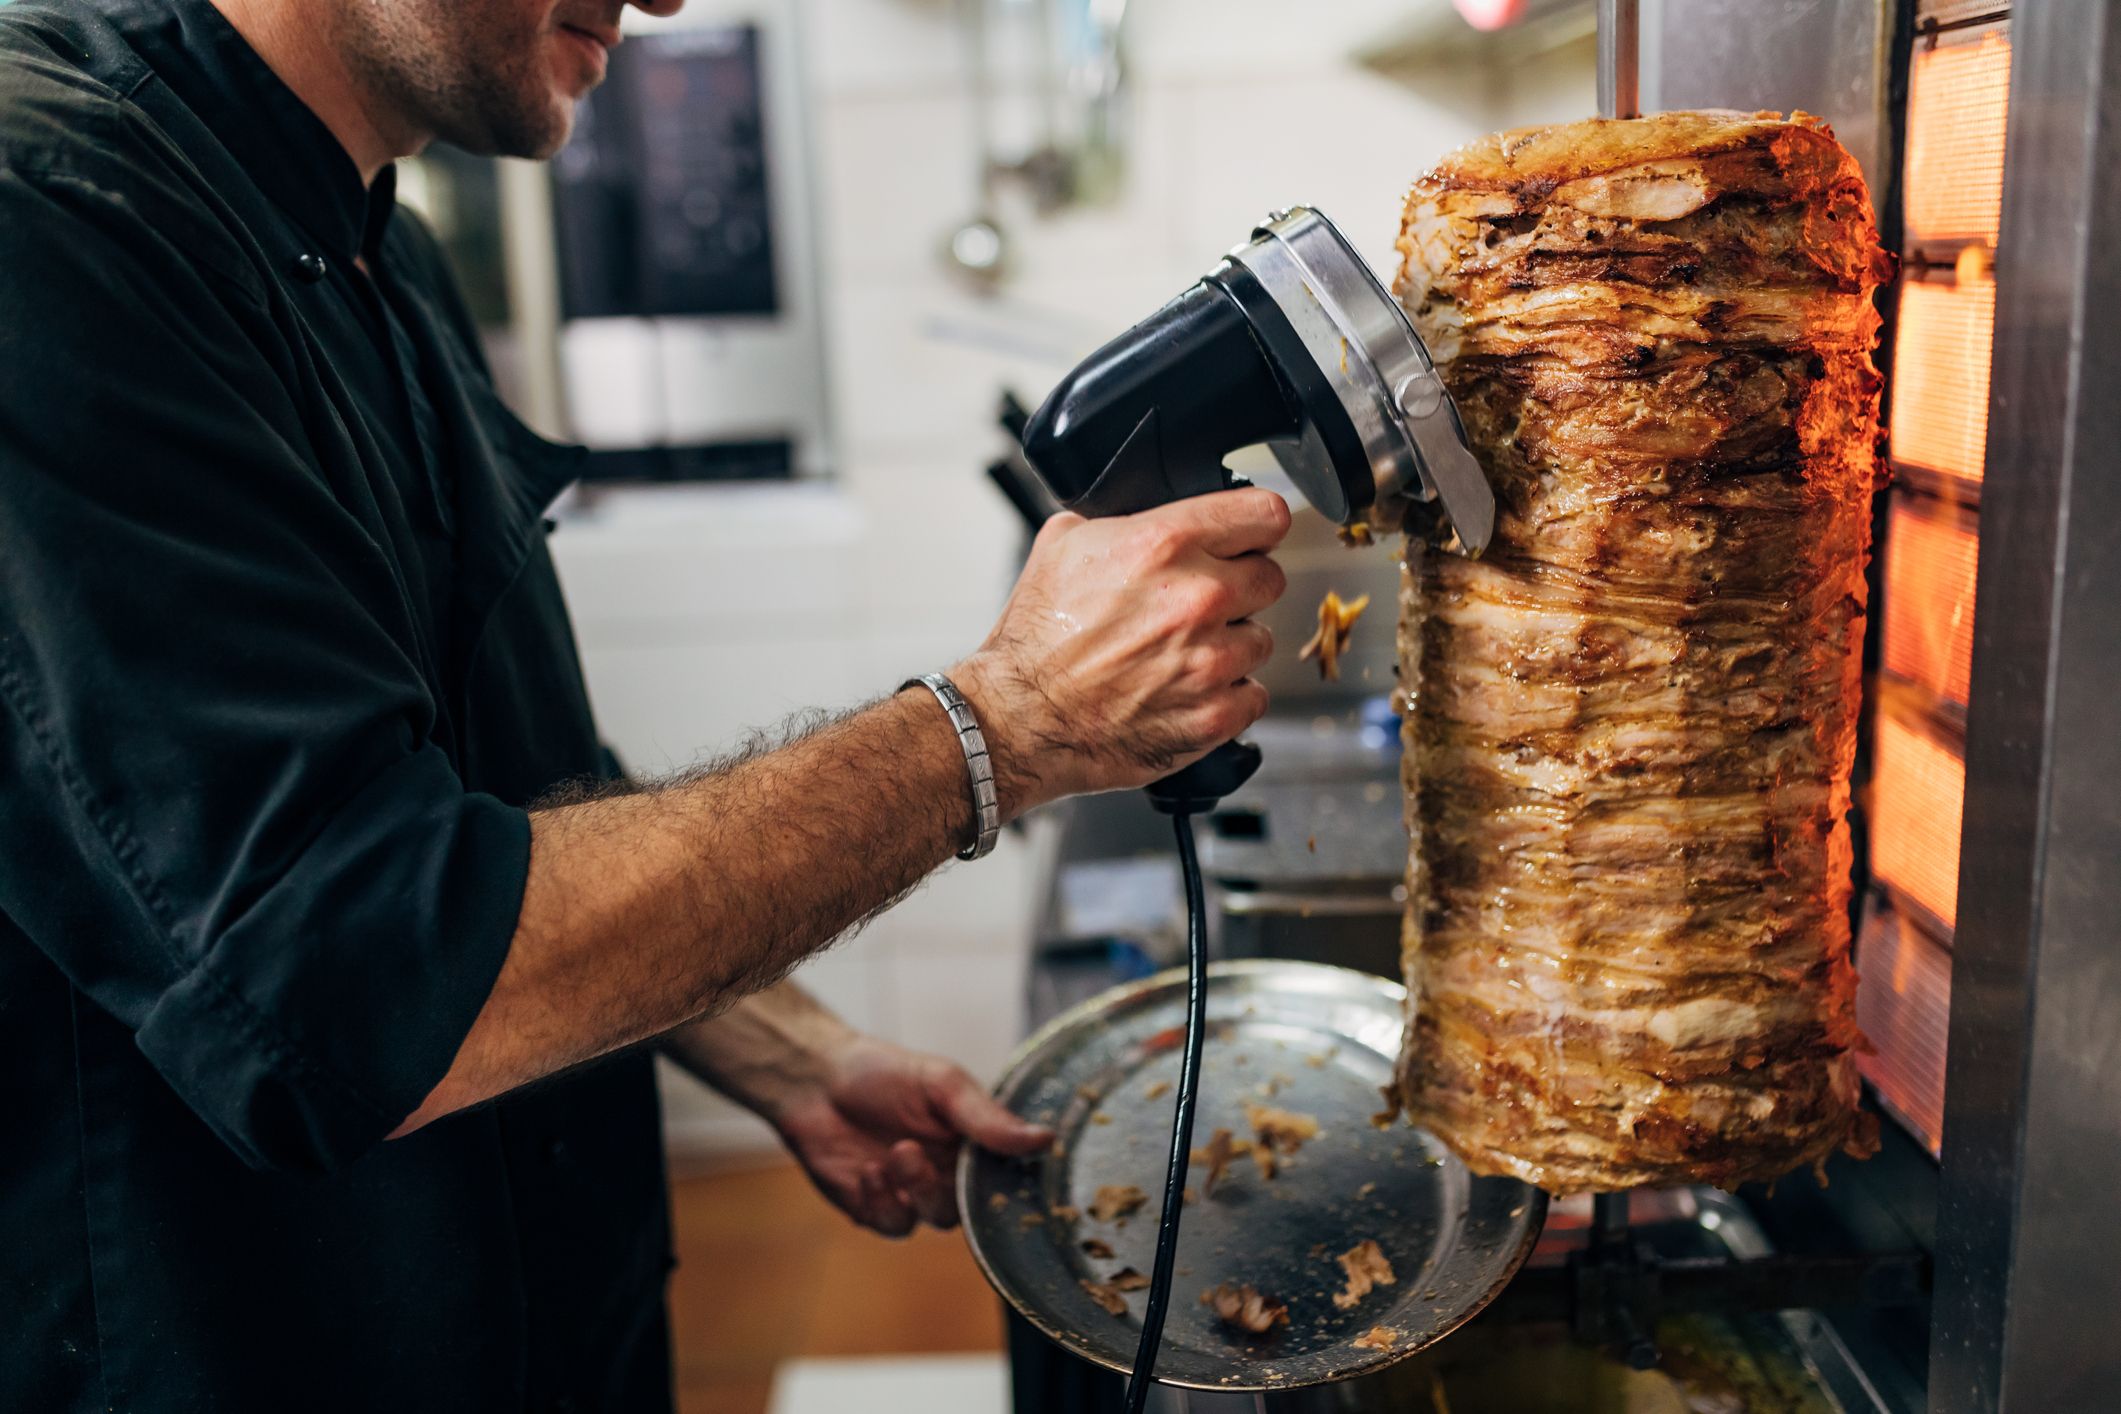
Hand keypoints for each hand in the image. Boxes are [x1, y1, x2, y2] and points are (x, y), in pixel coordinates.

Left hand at [767, 1031, 1052, 1237]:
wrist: (815, 1082)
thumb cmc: (882, 1073)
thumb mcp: (942, 1085)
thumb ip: (986, 1119)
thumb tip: (1045, 1139)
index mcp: (972, 1143)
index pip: (1006, 1178)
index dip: (1009, 1187)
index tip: (1000, 1182)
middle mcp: (947, 1172)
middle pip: (968, 1208)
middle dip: (942, 1186)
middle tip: (909, 1152)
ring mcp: (911, 1193)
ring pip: (933, 1219)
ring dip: (912, 1190)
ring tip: (889, 1155)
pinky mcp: (876, 1208)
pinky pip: (893, 1225)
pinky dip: (882, 1202)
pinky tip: (867, 1172)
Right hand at [955, 487, 1290, 814]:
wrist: (1020, 717)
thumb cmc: (1036, 639)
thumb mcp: (1062, 545)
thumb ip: (1120, 520)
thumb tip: (1146, 513)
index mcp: (1165, 544)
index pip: (1266, 515)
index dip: (1255, 527)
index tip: (1248, 539)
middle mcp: (1198, 598)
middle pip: (1271, 578)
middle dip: (1240, 589)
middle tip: (1200, 606)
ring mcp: (1211, 662)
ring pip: (1261, 640)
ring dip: (1230, 646)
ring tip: (1182, 656)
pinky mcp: (1214, 716)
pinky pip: (1254, 695)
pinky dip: (1228, 696)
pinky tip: (1188, 692)